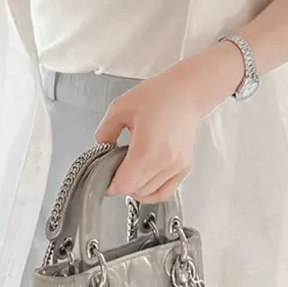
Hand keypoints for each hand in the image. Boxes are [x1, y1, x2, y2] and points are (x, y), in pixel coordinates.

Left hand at [92, 63, 209, 202]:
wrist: (186, 93)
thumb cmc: (160, 96)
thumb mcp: (120, 107)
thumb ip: (105, 131)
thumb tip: (101, 148)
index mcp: (148, 148)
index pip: (125, 184)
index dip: (111, 185)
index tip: (104, 179)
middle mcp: (165, 161)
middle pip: (136, 191)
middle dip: (121, 184)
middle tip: (114, 169)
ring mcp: (177, 166)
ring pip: (150, 194)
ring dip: (136, 188)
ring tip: (130, 170)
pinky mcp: (184, 167)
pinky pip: (165, 192)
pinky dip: (151, 191)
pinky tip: (143, 181)